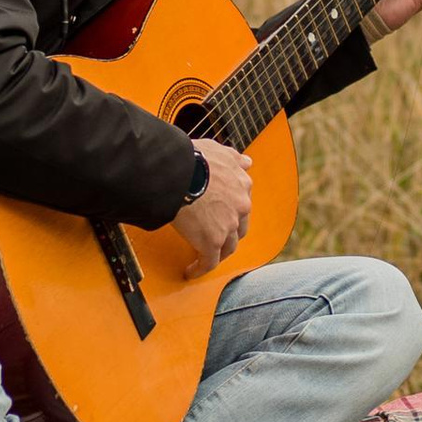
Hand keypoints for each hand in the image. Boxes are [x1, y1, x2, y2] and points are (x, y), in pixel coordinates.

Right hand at [173, 139, 252, 275]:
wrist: (175, 171)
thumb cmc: (189, 157)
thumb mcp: (216, 150)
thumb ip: (233, 158)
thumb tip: (246, 162)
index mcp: (242, 183)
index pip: (242, 201)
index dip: (232, 209)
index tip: (222, 213)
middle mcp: (241, 204)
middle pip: (240, 226)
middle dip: (230, 232)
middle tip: (215, 235)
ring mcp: (229, 224)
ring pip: (228, 246)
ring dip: (218, 252)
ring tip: (204, 256)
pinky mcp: (212, 241)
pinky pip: (209, 262)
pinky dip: (200, 268)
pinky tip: (191, 271)